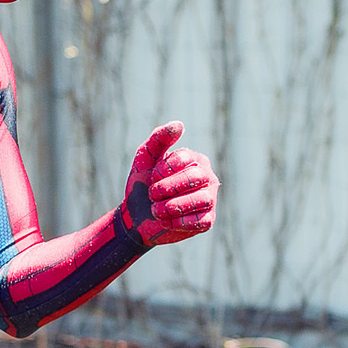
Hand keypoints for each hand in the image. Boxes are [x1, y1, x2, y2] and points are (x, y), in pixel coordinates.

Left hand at [121, 121, 217, 245]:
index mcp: (194, 159)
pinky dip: (179, 223)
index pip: (185, 159)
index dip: (164, 170)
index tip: (152, 177)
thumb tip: (179, 125)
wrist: (137, 215)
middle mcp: (207, 177)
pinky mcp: (208, 220)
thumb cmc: (144, 183)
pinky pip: (200, 221)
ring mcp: (209, 199)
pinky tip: (166, 221)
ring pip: (201, 199)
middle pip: (195, 177)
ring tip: (157, 210)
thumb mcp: (145, 158)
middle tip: (153, 194)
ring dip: (172, 206)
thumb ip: (159, 139)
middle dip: (168, 188)